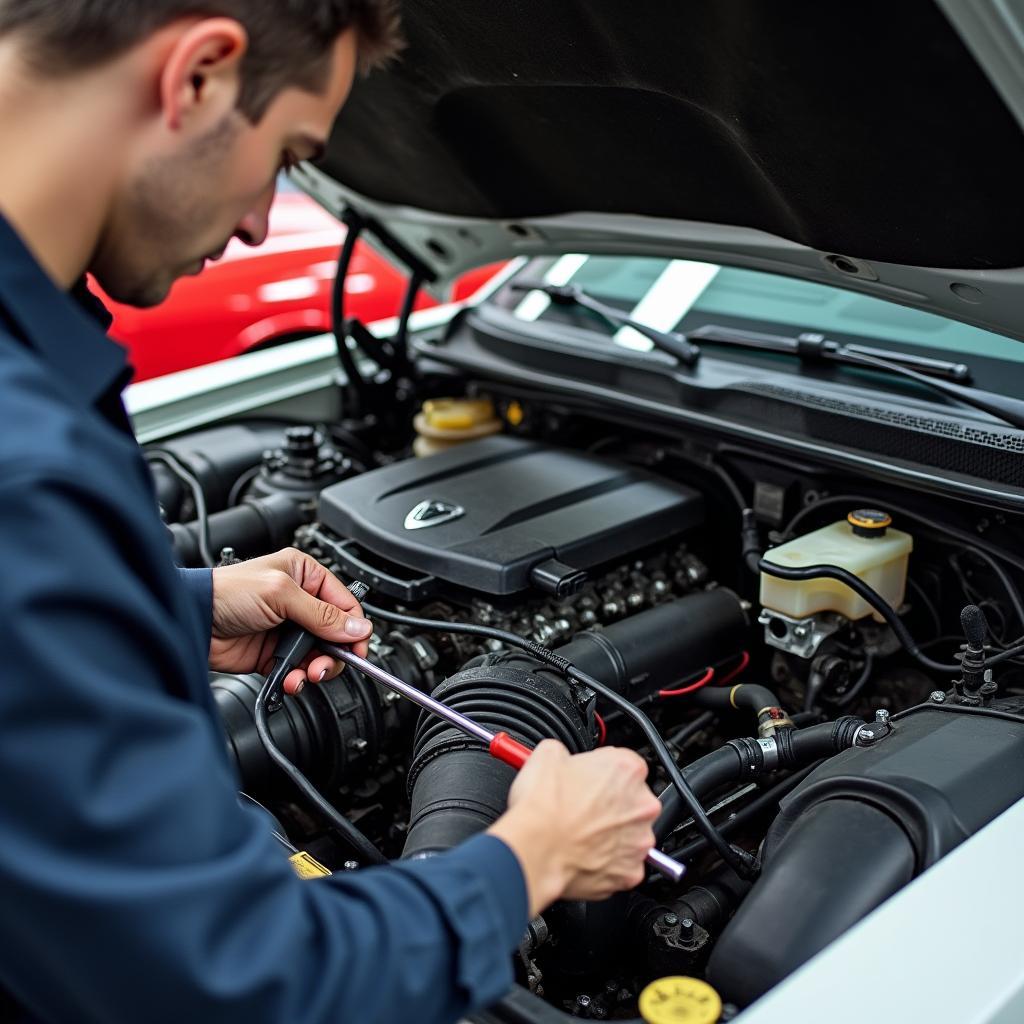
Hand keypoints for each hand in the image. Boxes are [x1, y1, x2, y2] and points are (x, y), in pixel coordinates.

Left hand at [208, 548, 371, 693]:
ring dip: (316, 669)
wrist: (195, 620)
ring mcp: (288, 629)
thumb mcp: (282, 595)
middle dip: (334, 653)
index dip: (354, 627)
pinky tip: (290, 678)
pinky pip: (298, 670)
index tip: (357, 648)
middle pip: (336, 634)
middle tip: (325, 665)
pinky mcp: (275, 653)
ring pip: (319, 655)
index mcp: (306, 576)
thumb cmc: (227, 592)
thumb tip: (357, 627)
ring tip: (306, 674)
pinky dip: (297, 678)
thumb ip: (322, 614)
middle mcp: (300, 601)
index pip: (345, 604)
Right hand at [487, 740, 660, 916]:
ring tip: (579, 833)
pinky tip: (583, 855)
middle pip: (631, 799)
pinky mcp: (630, 873)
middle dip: (609, 803)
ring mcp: (639, 842)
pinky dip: (606, 862)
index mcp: (628, 770)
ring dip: (610, 833)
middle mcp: (642, 805)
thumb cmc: (542, 807)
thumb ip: (567, 752)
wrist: (534, 850)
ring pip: (629, 834)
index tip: (588, 781)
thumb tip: (563, 759)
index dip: (601, 772)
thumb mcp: (548, 753)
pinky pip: (622, 865)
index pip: (624, 764)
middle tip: (580, 807)